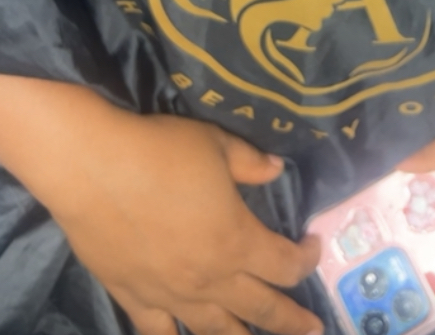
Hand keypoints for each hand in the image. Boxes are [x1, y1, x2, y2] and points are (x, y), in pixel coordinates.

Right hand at [45, 109, 321, 334]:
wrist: (95, 169)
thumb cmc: (162, 151)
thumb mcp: (217, 145)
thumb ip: (250, 162)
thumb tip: (276, 170)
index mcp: (236, 241)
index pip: (285, 265)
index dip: (306, 259)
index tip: (313, 245)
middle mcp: (209, 279)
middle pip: (261, 310)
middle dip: (292, 320)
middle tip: (314, 328)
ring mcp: (170, 295)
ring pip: (216, 331)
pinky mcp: (134, 298)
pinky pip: (160, 332)